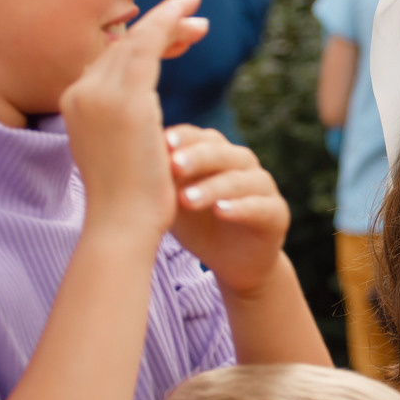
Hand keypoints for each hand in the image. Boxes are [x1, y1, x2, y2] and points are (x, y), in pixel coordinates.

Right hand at [60, 0, 207, 244]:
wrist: (123, 224)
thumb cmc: (130, 200)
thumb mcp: (123, 151)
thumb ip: (126, 125)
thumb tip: (143, 119)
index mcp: (76, 104)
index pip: (110, 60)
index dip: (143, 43)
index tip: (175, 36)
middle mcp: (79, 92)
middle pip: (121, 44)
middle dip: (160, 26)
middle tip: (195, 14)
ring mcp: (97, 93)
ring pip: (135, 39)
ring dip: (167, 19)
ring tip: (197, 6)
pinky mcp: (124, 98)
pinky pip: (148, 46)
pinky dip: (168, 25)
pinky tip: (190, 15)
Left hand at [165, 126, 293, 295]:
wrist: (233, 263)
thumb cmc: (199, 225)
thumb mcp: (173, 200)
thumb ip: (160, 178)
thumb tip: (122, 152)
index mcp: (217, 153)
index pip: (200, 137)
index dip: (182, 138)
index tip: (159, 143)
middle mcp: (243, 163)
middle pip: (221, 152)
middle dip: (196, 158)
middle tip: (173, 166)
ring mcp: (263, 187)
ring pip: (240, 179)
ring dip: (213, 187)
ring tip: (187, 200)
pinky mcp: (277, 213)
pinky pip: (260, 206)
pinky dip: (240, 207)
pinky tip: (221, 211)